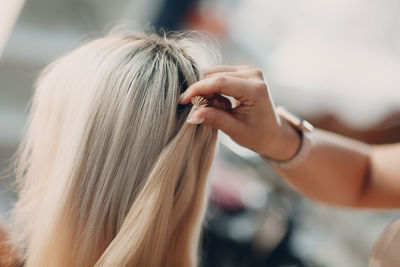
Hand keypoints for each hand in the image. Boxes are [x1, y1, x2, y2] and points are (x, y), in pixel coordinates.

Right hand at [179, 65, 300, 159]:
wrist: (273, 133)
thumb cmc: (257, 135)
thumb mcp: (235, 131)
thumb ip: (214, 119)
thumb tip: (191, 115)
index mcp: (255, 89)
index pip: (220, 82)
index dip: (198, 89)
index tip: (182, 101)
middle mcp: (254, 74)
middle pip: (215, 75)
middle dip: (201, 91)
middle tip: (198, 109)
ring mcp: (249, 70)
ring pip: (214, 72)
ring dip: (206, 89)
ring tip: (213, 108)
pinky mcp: (244, 71)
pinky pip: (219, 73)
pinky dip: (212, 87)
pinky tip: (218, 102)